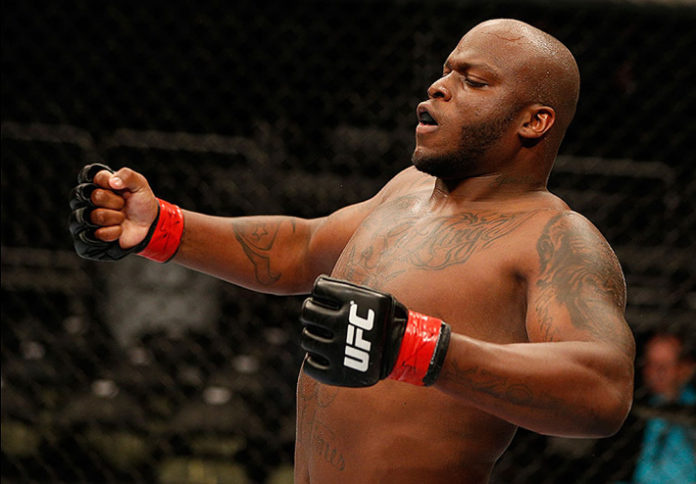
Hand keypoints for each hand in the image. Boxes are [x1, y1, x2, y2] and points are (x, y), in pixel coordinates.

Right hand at [69, 163, 158, 260]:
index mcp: (98, 183)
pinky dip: (116, 231)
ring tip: (121, 216)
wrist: (148, 224)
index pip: (96, 177)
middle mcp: (89, 199)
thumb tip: (112, 181)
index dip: (112, 183)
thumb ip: (127, 175)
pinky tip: (119, 229)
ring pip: (96, 216)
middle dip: (116, 202)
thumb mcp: (140, 184)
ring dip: (116, 217)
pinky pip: (100, 233)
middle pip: (95, 196)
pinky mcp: (91, 234)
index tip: (121, 188)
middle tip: (123, 204)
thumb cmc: (141, 202)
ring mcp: (88, 217)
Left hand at [300, 276, 450, 386]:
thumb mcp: (373, 297)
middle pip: (307, 312)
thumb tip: (318, 286)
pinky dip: (313, 360)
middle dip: (311, 312)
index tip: (324, 299)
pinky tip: (323, 355)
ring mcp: (338, 350)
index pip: (318, 289)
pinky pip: (310, 365)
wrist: (406, 350)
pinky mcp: (336, 373)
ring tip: (322, 336)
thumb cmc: (387, 320)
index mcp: (351, 301)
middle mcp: (342, 324)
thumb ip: (347, 290)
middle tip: (318, 317)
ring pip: (306, 338)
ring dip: (312, 335)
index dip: (319, 292)